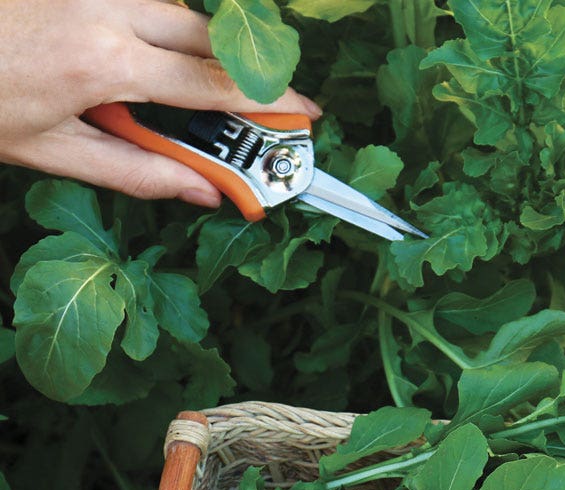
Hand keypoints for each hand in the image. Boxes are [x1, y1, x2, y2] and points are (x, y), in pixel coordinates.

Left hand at [0, 0, 319, 204]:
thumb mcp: (55, 153)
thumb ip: (140, 173)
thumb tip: (204, 192)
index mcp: (105, 62)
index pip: (211, 83)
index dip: (266, 101)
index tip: (306, 113)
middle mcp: (105, 7)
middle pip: (207, 33)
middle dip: (247, 69)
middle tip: (273, 103)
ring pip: (178, 9)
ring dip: (205, 49)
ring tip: (213, 93)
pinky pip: (145, 0)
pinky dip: (167, 31)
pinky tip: (160, 62)